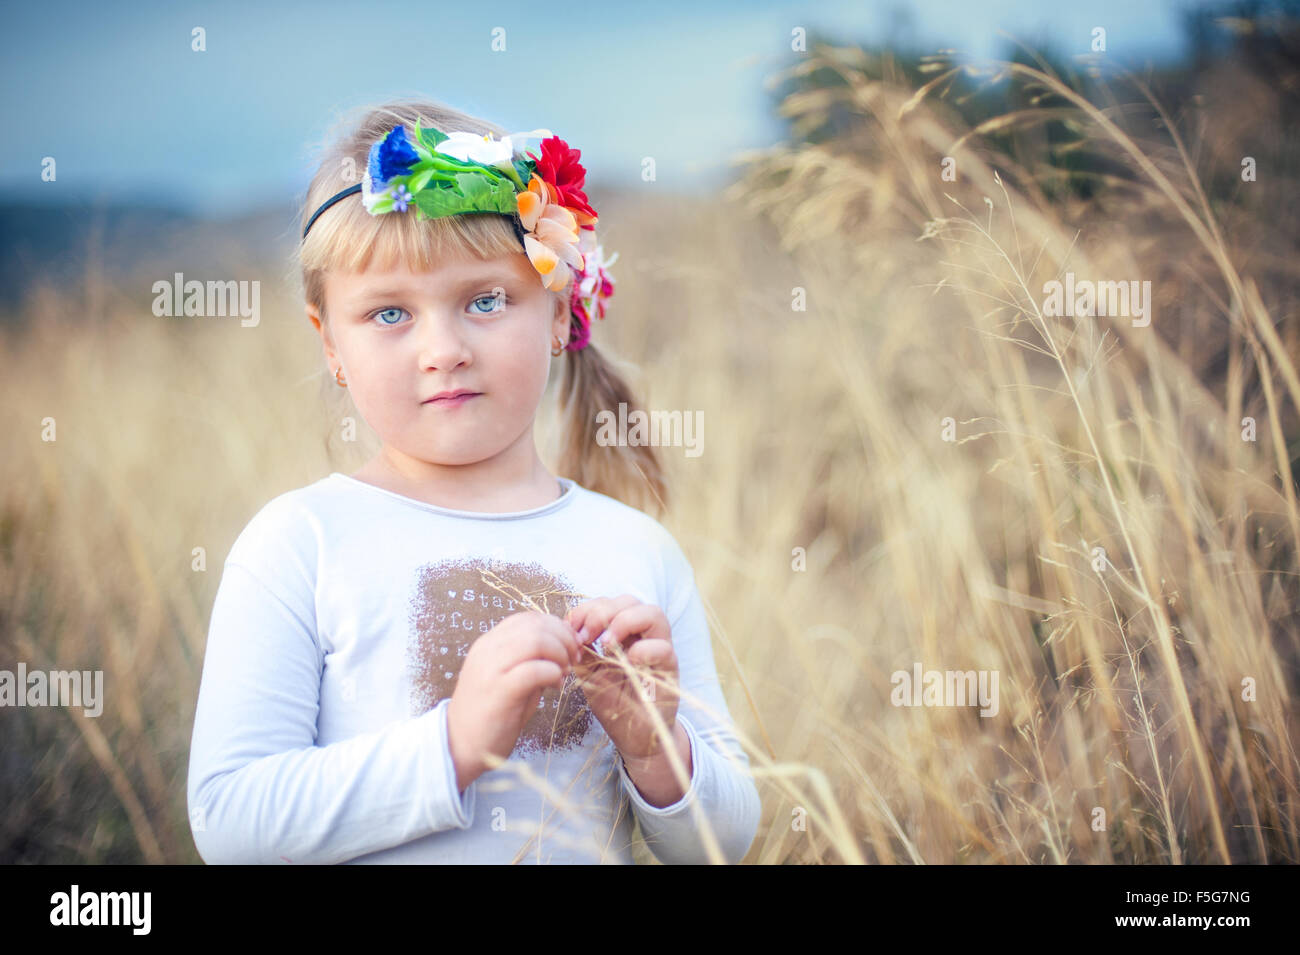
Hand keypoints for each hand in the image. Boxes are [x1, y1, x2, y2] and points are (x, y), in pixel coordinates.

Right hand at [445, 611, 580, 791]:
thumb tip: (562, 650)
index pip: (527, 618)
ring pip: (536, 641)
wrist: (458, 745)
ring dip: (559, 654)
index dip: (555, 627)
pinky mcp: (499, 690)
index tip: (568, 646)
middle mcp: (488, 649)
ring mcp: (491, 668)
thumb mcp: (509, 678)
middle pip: (535, 625)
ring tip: (564, 672)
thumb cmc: (489, 714)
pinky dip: (552, 673)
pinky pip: (534, 669)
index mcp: (489, 643)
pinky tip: (555, 685)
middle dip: (563, 639)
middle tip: (572, 659)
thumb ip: (530, 661)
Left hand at [565, 595, 680, 763]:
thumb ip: (581, 650)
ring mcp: (660, 649)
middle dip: (603, 612)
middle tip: (586, 635)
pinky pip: (664, 647)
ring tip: (606, 644)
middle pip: (630, 601)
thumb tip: (567, 629)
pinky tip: (627, 661)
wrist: (634, 736)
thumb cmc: (614, 701)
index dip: (589, 608)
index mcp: (624, 631)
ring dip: (625, 622)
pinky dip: (644, 649)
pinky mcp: (670, 669)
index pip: (609, 602)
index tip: (570, 626)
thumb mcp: (589, 672)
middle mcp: (644, 634)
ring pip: (653, 614)